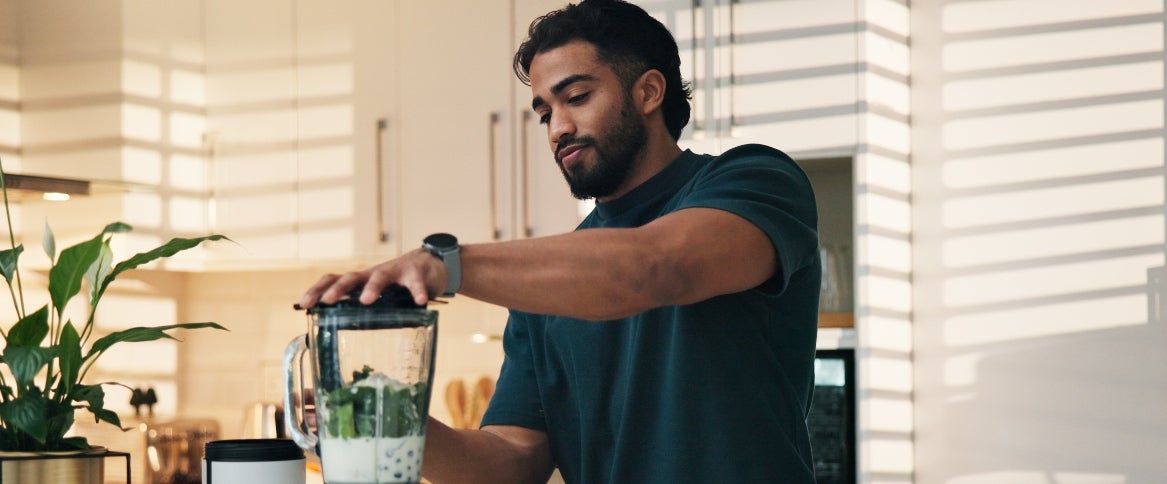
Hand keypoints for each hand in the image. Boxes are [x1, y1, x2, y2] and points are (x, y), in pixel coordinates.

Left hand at [298, 248, 447, 308]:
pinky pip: (415, 283)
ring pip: (380, 276)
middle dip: (337, 289)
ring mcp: (395, 271)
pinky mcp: (416, 273)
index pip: (333, 281)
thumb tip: (343, 332)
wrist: (430, 264)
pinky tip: (419, 301)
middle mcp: (373, 274)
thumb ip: (365, 309)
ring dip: (372, 287)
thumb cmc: (399, 285)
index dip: (317, 291)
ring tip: (366, 301)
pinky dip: (417, 291)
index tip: (303, 305)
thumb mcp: (378, 296)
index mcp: (361, 281)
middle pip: (350, 277)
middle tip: (327, 301)